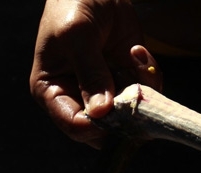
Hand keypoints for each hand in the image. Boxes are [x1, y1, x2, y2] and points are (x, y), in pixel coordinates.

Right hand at [30, 0, 161, 144]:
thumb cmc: (73, 5)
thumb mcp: (77, 35)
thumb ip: (90, 74)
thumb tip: (101, 113)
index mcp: (51, 92)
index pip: (75, 126)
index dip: (98, 125)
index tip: (117, 107)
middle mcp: (77, 99)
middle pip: (106, 131)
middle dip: (125, 112)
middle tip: (134, 85)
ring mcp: (105, 93)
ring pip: (131, 116)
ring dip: (141, 91)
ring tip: (135, 57)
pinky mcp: (127, 81)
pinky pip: (146, 96)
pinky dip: (149, 77)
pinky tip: (137, 50)